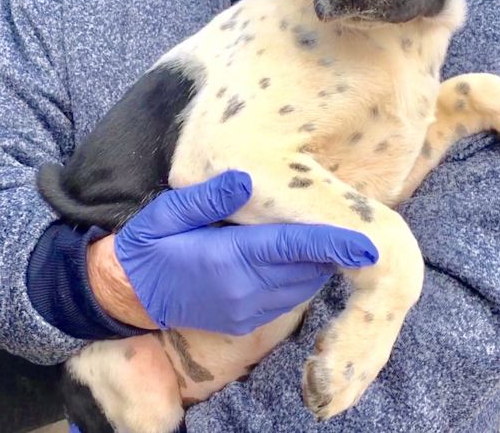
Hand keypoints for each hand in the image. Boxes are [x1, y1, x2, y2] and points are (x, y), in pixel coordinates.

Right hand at [88, 171, 377, 333]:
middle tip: (350, 213)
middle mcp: (243, 292)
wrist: (129, 293)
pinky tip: (296, 250)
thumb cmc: (151, 244)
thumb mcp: (169, 211)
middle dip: (331, 245)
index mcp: (226, 261)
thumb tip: (247, 178)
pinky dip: (302, 274)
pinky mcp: (247, 321)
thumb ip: (209, 197)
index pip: (292, 248)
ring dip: (318, 259)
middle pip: (306, 267)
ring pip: (303, 284)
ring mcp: (246, 311)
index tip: (370, 240)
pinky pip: (289, 297)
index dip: (333, 243)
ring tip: (325, 228)